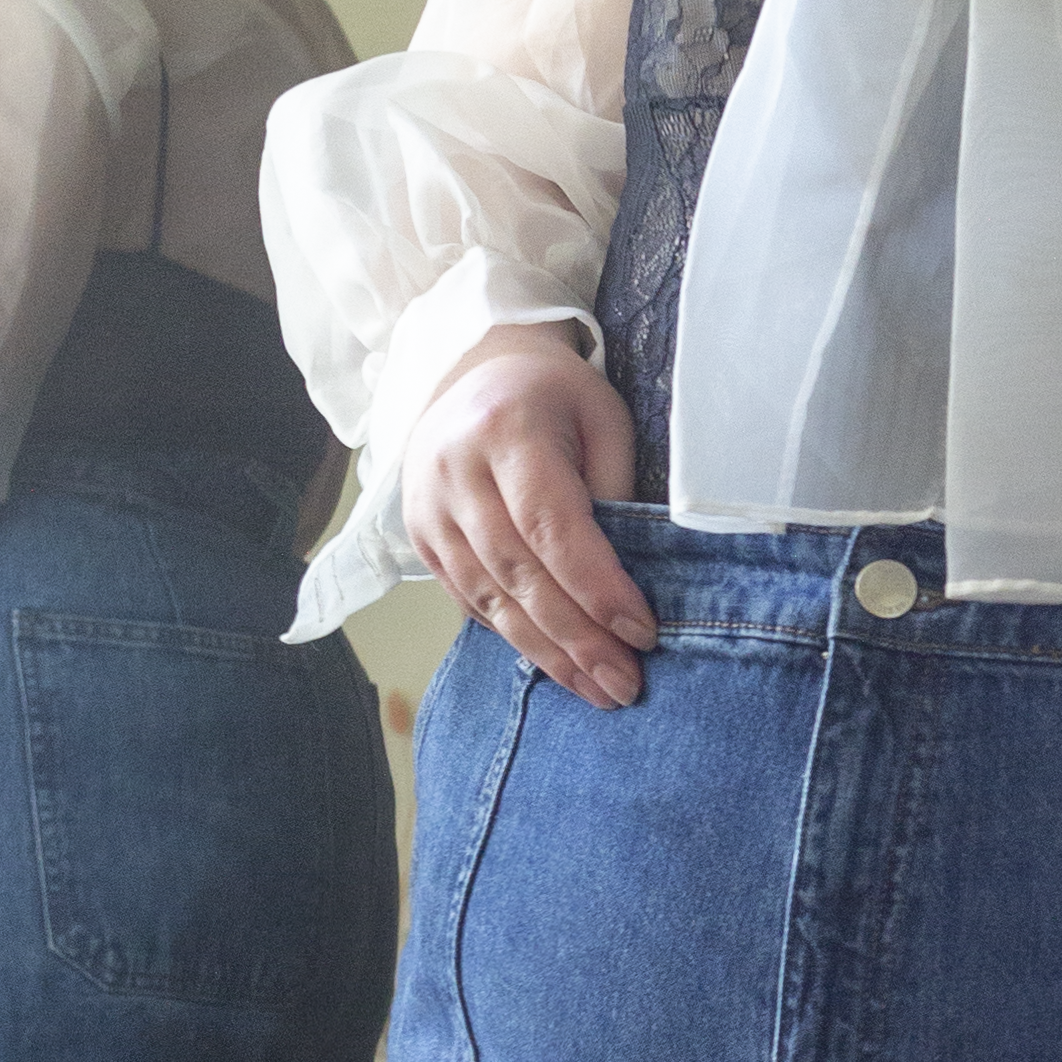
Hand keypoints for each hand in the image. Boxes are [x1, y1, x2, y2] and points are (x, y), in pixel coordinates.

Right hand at [402, 325, 656, 709]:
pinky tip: (553, 664)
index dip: (597, 587)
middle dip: (577, 638)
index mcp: (506, 429)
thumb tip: (634, 579)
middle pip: (519, 572)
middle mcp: (455, 470)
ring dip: (545, 652)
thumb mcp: (604, 419)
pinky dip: (511, 635)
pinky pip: (467, 599)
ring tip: (596, 690)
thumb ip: (615, 491)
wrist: (478, 370)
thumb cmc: (557, 396)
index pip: (553, 526)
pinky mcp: (418, 535)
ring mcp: (427, 506)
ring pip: (488, 596)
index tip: (643, 633)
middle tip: (625, 685)